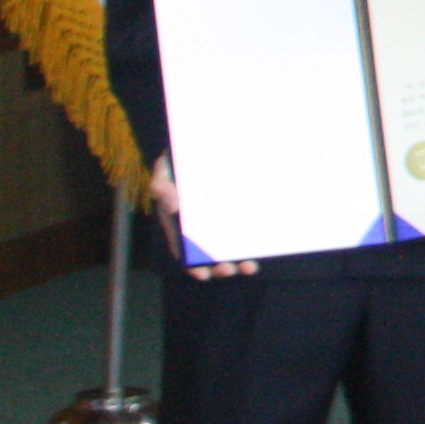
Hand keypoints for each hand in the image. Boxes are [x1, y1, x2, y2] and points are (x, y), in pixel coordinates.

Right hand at [148, 160, 257, 279]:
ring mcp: (219, 220)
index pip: (184, 250)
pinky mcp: (237, 211)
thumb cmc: (178, 164)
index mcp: (179, 224)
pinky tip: (262, 248)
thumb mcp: (165, 171)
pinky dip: (252, 241)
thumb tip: (172, 207)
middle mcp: (199, 227)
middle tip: (228, 270)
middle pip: (208, 254)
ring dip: (238, 260)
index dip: (191, 266)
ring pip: (228, 246)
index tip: (202, 275)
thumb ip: (162, 187)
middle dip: (218, 266)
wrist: (204, 148)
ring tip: (248, 267)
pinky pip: (244, 230)